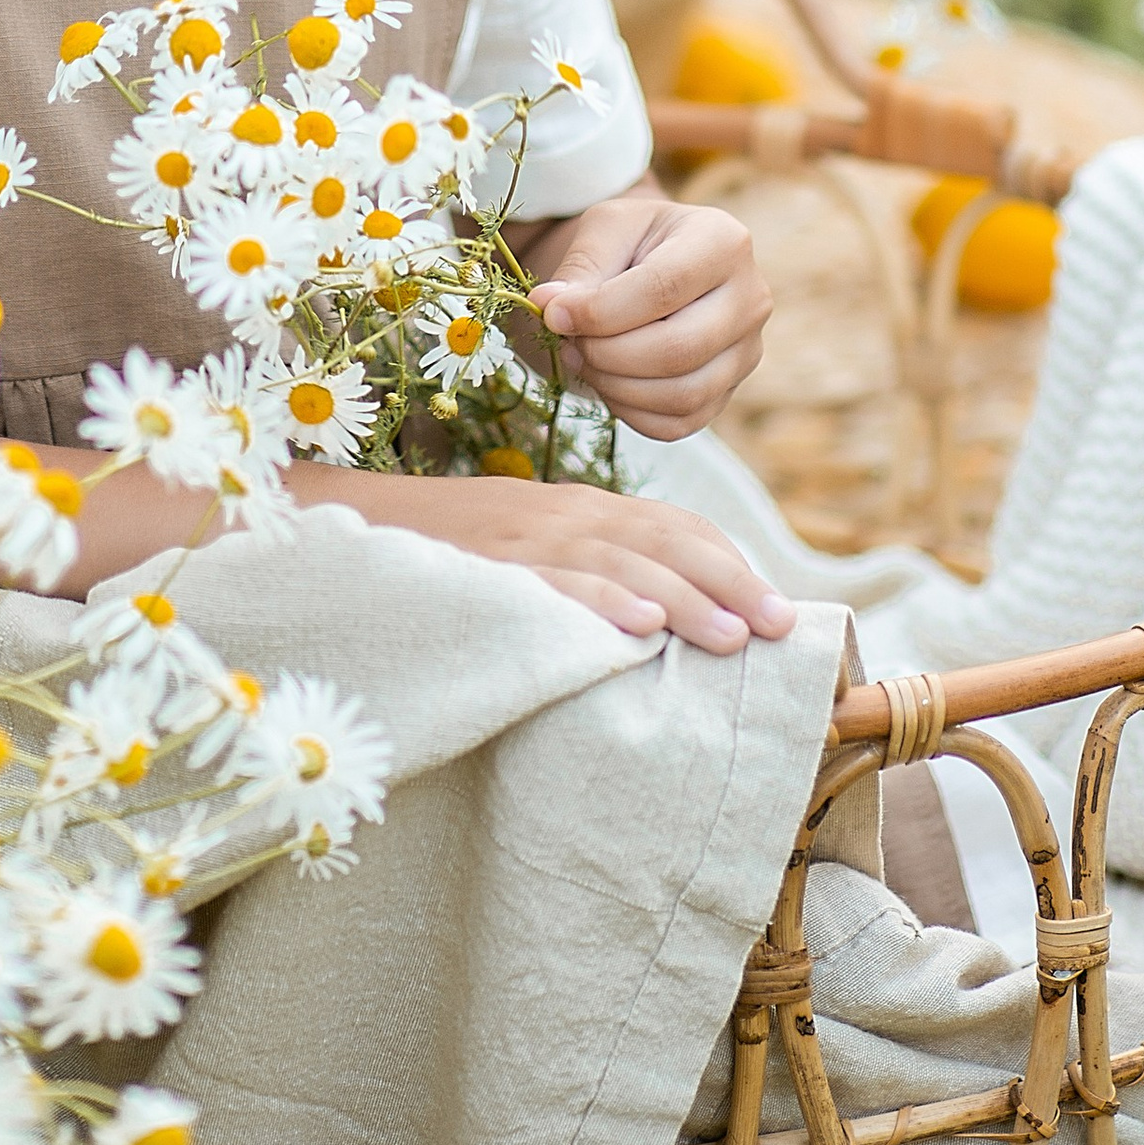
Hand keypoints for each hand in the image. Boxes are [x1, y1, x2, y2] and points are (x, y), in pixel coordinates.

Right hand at [406, 473, 796, 650]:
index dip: (728, 561)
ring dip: (681, 597)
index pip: (672, 524)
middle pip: (662, 539)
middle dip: (728, 581)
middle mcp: (565, 514)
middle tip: (780, 625)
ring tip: (730, 636)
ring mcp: (527, 538)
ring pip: (620, 560)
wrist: (364, 524)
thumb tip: (668, 622)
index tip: (777, 608)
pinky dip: (598, 598)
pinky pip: (552, 580)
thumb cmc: (459, 549)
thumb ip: (596, 567)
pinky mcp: (490, 567)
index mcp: (581, 508)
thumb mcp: (536, 548)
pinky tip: (637, 624)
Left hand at [522, 184, 770, 440]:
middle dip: (606, 353)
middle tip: (567, 339)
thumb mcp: (605, 229)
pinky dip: (630, 411)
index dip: (600, 311)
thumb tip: (551, 307)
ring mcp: (746, 352)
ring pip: (681, 395)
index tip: (553, 313)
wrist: (659, 264)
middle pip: (678, 349)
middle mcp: (750, 299)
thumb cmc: (634, 242)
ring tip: (581, 357)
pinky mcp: (728, 392)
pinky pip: (678, 423)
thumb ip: (580, 268)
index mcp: (724, 242)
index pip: (664, 288)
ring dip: (614, 386)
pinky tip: (606, 379)